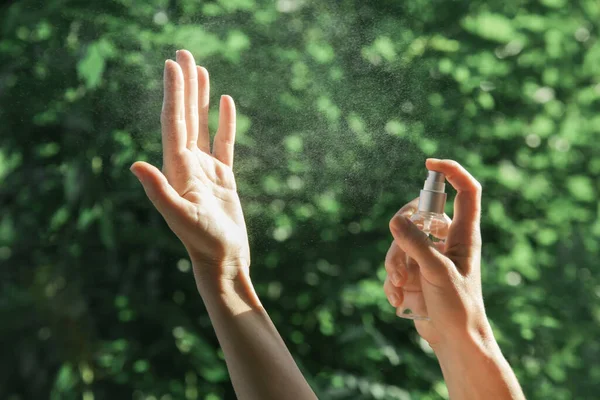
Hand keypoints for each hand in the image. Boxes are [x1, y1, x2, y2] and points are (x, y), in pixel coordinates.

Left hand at [130, 50, 249, 281]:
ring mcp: (205, 170)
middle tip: (184, 53)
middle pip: (185, 116)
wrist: (223, 259)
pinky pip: (224, 143)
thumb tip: (134, 164)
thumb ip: (159, 191)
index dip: (173, 93)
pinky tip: (226, 103)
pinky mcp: (222, 177)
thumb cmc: (203, 242)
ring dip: (201, 98)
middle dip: (184, 85)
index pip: (174, 123)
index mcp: (176, 168)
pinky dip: (225, 122)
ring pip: (202, 125)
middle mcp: (187, 164)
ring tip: (201, 70)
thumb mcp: (181, 217)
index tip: (172, 65)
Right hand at [383, 159, 488, 348]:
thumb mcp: (438, 273)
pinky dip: (392, 281)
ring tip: (401, 288)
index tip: (429, 164)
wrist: (454, 341)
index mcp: (463, 234)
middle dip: (400, 238)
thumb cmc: (459, 307)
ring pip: (399, 242)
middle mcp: (446, 240)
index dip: (451, 171)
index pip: (466, 191)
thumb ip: (417, 244)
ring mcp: (429, 256)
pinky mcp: (416, 272)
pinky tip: (399, 300)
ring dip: (394, 266)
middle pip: (417, 216)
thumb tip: (395, 219)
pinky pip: (395, 264)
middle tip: (400, 263)